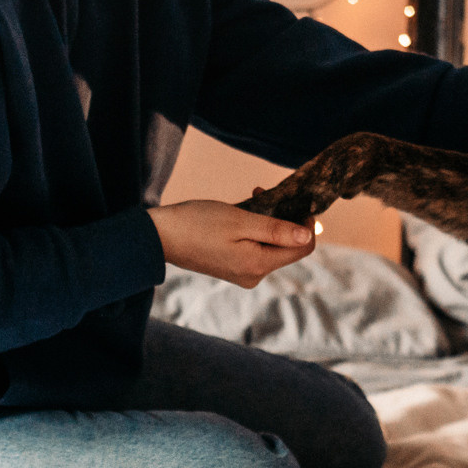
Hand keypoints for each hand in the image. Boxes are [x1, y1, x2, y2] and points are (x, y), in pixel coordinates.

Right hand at [148, 199, 314, 289]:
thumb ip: (276, 230)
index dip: (306, 225)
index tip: (296, 202)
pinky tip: (242, 212)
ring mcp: (242, 273)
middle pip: (287, 247)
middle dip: (283, 219)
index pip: (302, 248)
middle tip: (264, 192)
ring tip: (253, 197)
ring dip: (267, 220)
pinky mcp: (232, 267)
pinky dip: (254, 229)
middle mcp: (254, 274)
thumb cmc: (198, 224)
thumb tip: (308, 236)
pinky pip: (255, 247)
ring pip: (270, 245)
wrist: (159, 237)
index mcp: (259, 265)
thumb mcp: (241, 221)